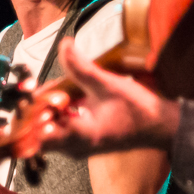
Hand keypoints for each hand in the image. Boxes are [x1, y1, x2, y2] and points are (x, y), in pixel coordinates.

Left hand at [26, 38, 180, 155]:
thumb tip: (64, 46)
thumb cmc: (137, 110)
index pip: (40, 133)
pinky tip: (69, 97)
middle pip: (40, 130)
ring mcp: (79, 146)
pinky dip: (62, 112)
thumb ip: (81, 68)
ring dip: (50, 108)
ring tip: (57, 90)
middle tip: (44, 87)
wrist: (159, 126)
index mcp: (78, 136)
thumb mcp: (107, 85)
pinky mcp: (84, 141)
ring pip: (51, 128)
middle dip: (39, 107)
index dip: (33, 112)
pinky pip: (63, 127)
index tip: (36, 92)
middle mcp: (75, 147)